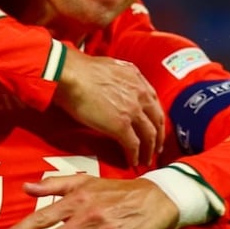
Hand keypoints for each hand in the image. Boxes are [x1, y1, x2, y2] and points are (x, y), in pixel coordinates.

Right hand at [53, 49, 164, 166]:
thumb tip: (117, 85)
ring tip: (146, 159)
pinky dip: (135, 156)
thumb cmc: (80, 69)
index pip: (154, 102)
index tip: (155, 125)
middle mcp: (139, 95)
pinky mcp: (121, 126)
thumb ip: (121, 77)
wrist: (71, 75)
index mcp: (137, 80)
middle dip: (158, 136)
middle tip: (156, 147)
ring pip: (149, 135)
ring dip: (149, 150)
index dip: (156, 117)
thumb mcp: (110, 66)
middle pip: (157, 121)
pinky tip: (133, 161)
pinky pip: (133, 145)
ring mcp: (132, 111)